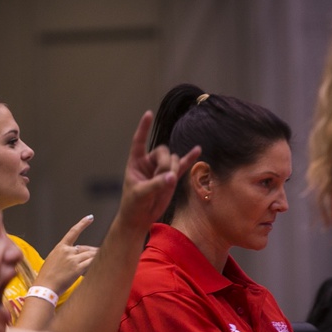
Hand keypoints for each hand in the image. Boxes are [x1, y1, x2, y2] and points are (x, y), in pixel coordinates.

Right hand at [36, 215, 96, 292]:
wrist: (45, 287)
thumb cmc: (46, 277)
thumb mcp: (52, 260)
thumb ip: (63, 256)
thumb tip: (75, 255)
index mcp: (59, 247)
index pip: (73, 232)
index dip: (82, 224)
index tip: (89, 217)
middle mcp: (67, 251)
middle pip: (85, 248)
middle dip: (92, 251)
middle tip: (99, 253)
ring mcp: (72, 259)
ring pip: (90, 255)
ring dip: (96, 257)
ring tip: (103, 258)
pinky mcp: (77, 269)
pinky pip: (90, 263)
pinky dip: (96, 262)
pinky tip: (101, 262)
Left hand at [119, 111, 200, 227]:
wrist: (140, 218)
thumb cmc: (134, 205)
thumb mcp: (141, 194)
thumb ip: (156, 184)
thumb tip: (172, 176)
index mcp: (136, 162)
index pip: (139, 141)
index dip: (144, 128)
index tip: (148, 114)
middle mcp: (149, 162)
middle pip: (163, 151)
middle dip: (166, 163)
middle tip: (164, 177)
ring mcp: (161, 169)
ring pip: (173, 159)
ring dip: (173, 169)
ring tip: (167, 183)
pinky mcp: (171, 177)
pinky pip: (182, 165)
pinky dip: (190, 158)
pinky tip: (198, 149)